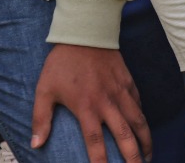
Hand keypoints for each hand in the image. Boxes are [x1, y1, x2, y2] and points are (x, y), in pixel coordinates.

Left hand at [31, 44, 150, 162]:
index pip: (96, 142)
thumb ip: (41, 119)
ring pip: (138, 121)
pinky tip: (143, 129)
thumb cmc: (62, 64)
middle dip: (133, 156)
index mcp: (87, 108)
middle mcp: (108, 103)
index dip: (101, 161)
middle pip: (125, 135)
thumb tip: (36, 144)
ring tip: (148, 155)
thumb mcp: (44, 91)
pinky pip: (139, 105)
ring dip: (145, 140)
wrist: (87, 35)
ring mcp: (122, 93)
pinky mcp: (129, 83)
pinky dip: (142, 120)